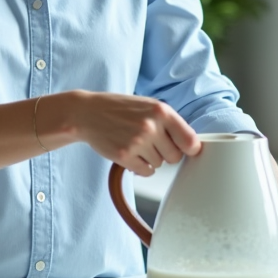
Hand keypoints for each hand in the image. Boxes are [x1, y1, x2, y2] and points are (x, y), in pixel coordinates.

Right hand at [66, 90, 200, 175]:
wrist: (87, 113)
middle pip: (175, 157)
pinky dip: (140, 167)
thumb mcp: (147, 105)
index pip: (190, 140)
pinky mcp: (124, 156)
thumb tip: (191, 145)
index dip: (190, 148)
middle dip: (166, 154)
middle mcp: (151, 126)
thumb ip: (168, 122)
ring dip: (150, 159)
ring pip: (159, 165)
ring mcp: (137, 142)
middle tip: (152, 144)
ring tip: (136, 143)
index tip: (187, 150)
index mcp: (161, 111)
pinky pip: (145, 172)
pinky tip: (131, 154)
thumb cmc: (118, 108)